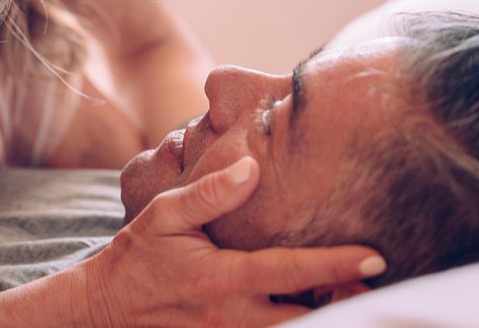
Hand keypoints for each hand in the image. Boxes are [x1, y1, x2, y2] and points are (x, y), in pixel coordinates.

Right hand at [85, 157, 383, 327]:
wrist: (103, 312)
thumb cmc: (137, 258)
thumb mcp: (164, 216)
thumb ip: (208, 193)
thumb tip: (250, 165)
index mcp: (224, 278)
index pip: (292, 272)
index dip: (337, 265)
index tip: (375, 257)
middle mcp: (234, 316)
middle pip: (307, 319)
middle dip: (346, 304)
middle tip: (374, 283)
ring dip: (326, 318)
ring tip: (354, 296)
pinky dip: (297, 324)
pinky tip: (314, 310)